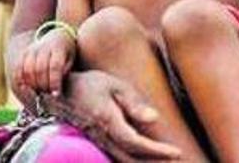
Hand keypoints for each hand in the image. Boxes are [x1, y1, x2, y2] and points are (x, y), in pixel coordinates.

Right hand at [15, 30, 74, 95]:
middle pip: (40, 69)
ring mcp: (31, 50)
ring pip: (28, 70)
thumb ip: (64, 71)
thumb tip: (54, 88)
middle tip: (48, 96)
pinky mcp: (24, 54)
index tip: (56, 94)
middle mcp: (43, 47)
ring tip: (40, 94)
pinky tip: (26, 89)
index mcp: (58, 47)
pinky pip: (19, 69)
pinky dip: (21, 80)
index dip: (54, 81)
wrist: (56, 37)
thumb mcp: (71, 60)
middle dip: (43, 85)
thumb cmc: (67, 53)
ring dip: (32, 85)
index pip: (55, 66)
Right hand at [48, 70, 182, 161]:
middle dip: (154, 162)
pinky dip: (132, 161)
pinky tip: (144, 160)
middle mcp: (101, 136)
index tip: (176, 152)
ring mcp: (96, 142)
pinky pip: (115, 157)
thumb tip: (154, 118)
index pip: (136, 143)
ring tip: (165, 162)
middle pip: (130, 158)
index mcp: (108, 121)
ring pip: (122, 161)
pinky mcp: (95, 143)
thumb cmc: (92, 84)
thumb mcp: (115, 85)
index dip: (156, 151)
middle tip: (177, 158)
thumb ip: (134, 103)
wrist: (61, 90)